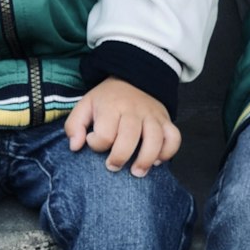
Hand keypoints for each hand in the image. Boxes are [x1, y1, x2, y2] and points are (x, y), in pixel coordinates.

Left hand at [64, 78, 180, 176]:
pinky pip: (174, 137)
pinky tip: (157, 161)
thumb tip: (76, 146)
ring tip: (137, 172)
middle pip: (130, 137)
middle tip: (113, 166)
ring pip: (155, 139)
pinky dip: (168, 152)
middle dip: (120, 157)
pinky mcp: (166, 120)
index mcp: (111, 107)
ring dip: (146, 159)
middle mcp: (133, 111)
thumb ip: (74, 126)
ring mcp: (152, 115)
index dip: (96, 144)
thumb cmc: (107, 99)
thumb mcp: (85, 105)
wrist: (133, 78)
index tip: (93, 141)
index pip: (104, 133)